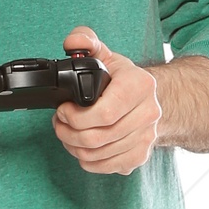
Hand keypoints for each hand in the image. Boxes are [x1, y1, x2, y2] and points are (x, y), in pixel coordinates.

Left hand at [52, 28, 160, 175]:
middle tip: (59, 124)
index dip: (75, 117)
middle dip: (68, 134)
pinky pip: (106, 167)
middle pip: (99, 137)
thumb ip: (85, 41)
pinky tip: (81, 148)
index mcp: (140, 85)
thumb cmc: (122, 79)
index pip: (104, 113)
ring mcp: (146, 137)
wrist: (147, 100)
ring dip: (74, 148)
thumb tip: (72, 43)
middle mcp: (148, 113)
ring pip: (99, 155)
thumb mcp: (105, 54)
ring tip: (67, 134)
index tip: (63, 110)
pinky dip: (87, 161)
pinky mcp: (140, 156)